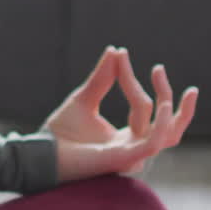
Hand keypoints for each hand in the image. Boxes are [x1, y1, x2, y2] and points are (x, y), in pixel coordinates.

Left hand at [43, 46, 197, 183]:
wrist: (41, 153)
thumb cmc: (61, 133)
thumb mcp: (84, 99)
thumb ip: (102, 78)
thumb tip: (115, 50)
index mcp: (127, 138)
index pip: (144, 107)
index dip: (132, 79)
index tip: (121, 54)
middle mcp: (134, 148)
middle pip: (168, 124)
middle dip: (166, 93)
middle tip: (158, 68)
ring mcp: (132, 156)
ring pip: (166, 133)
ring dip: (168, 104)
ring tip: (159, 76)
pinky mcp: (124, 160)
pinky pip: (153, 143)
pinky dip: (162, 124)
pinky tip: (163, 104)